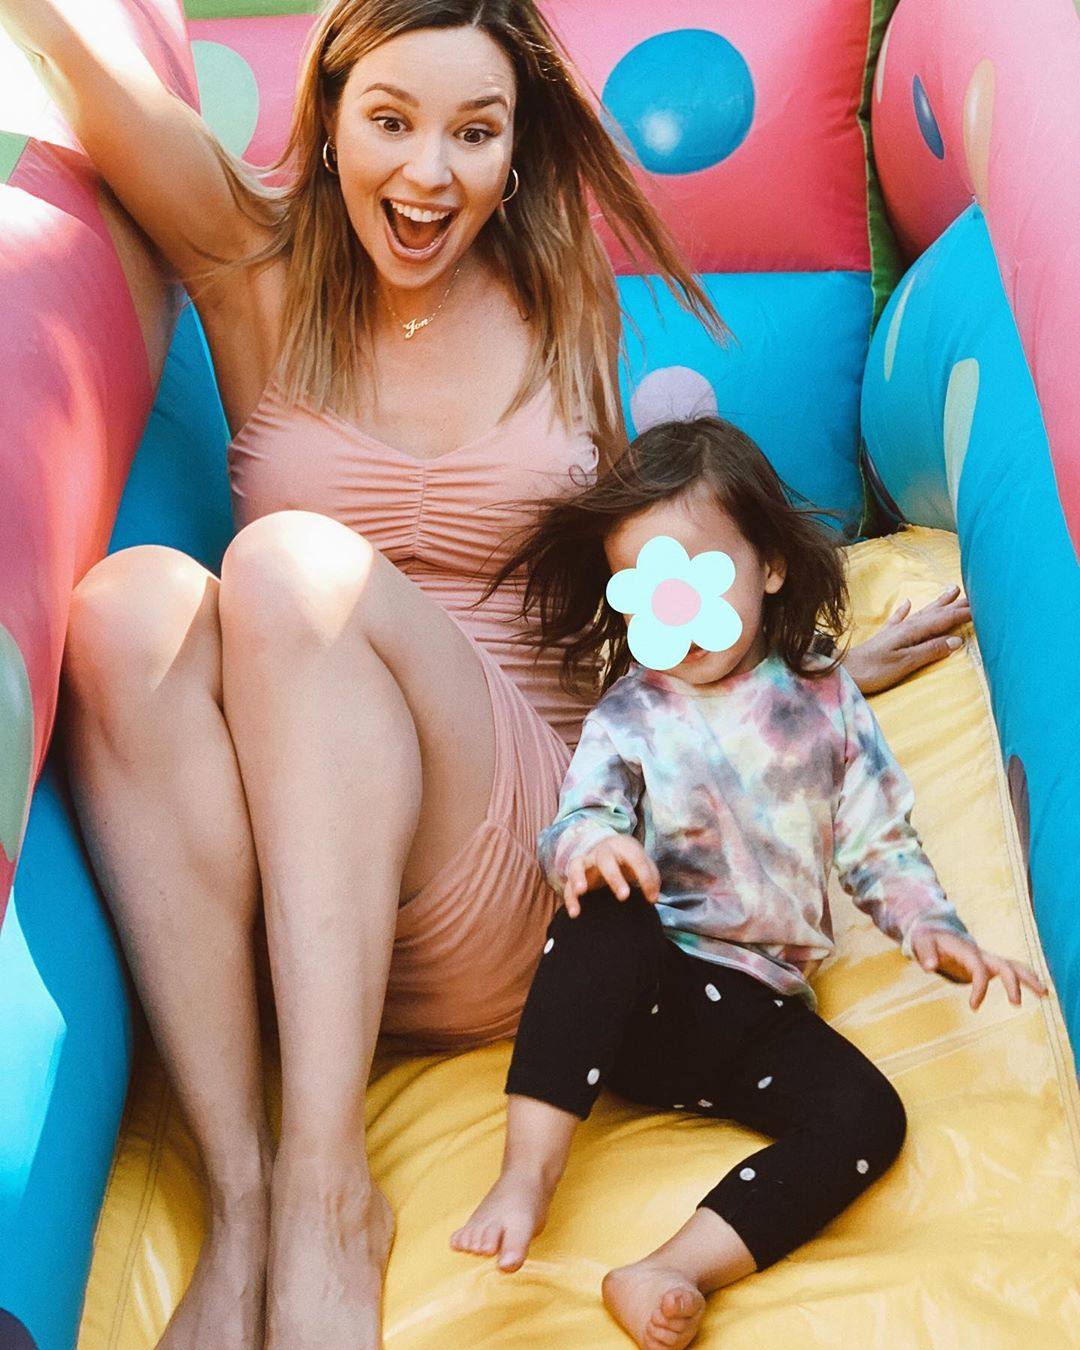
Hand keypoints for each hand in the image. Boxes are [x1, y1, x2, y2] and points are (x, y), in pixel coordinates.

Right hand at [562, 837, 659, 917]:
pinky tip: (575, 913)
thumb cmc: (630, 862)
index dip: (645, 878)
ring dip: (578, 876)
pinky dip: (569, 898)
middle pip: (605, 859)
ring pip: (577, 864)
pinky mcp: (575, 876)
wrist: (609, 848)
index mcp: (623, 847)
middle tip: (624, 896)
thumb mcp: (644, 865)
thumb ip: (651, 879)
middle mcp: (602, 852)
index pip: (635, 858)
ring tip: (581, 891)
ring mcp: (586, 863)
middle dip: (614, 877)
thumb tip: (652, 897)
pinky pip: (567, 885)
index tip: (652, 898)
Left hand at [844, 585, 971, 694]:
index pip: (944, 619)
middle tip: (976, 594)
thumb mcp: (905, 662)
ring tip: (952, 589)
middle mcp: (905, 626)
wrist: (843, 671)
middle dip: (956, 604)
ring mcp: (894, 630)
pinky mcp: (884, 637)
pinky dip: (904, 610)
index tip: (984, 606)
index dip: (963, 613)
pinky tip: (906, 602)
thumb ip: (930, 650)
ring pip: (922, 612)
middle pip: (936, 613)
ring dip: (937, 602)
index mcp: (913, 631)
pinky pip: (899, 619)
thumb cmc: (873, 670)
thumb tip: (957, 641)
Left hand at [909, 928, 1049, 1010]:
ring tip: (1045, 994)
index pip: (979, 969)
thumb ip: (926, 954)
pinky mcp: (989, 965)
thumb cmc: (928, 939)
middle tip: (1016, 1004)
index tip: (973, 1007)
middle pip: (1004, 965)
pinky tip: (1039, 990)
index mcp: (967, 951)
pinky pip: (1011, 970)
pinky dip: (1026, 978)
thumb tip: (930, 966)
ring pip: (1014, 966)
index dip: (979, 988)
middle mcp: (982, 954)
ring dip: (1029, 978)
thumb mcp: (922, 943)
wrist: (936, 931)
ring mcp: (988, 959)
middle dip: (1013, 983)